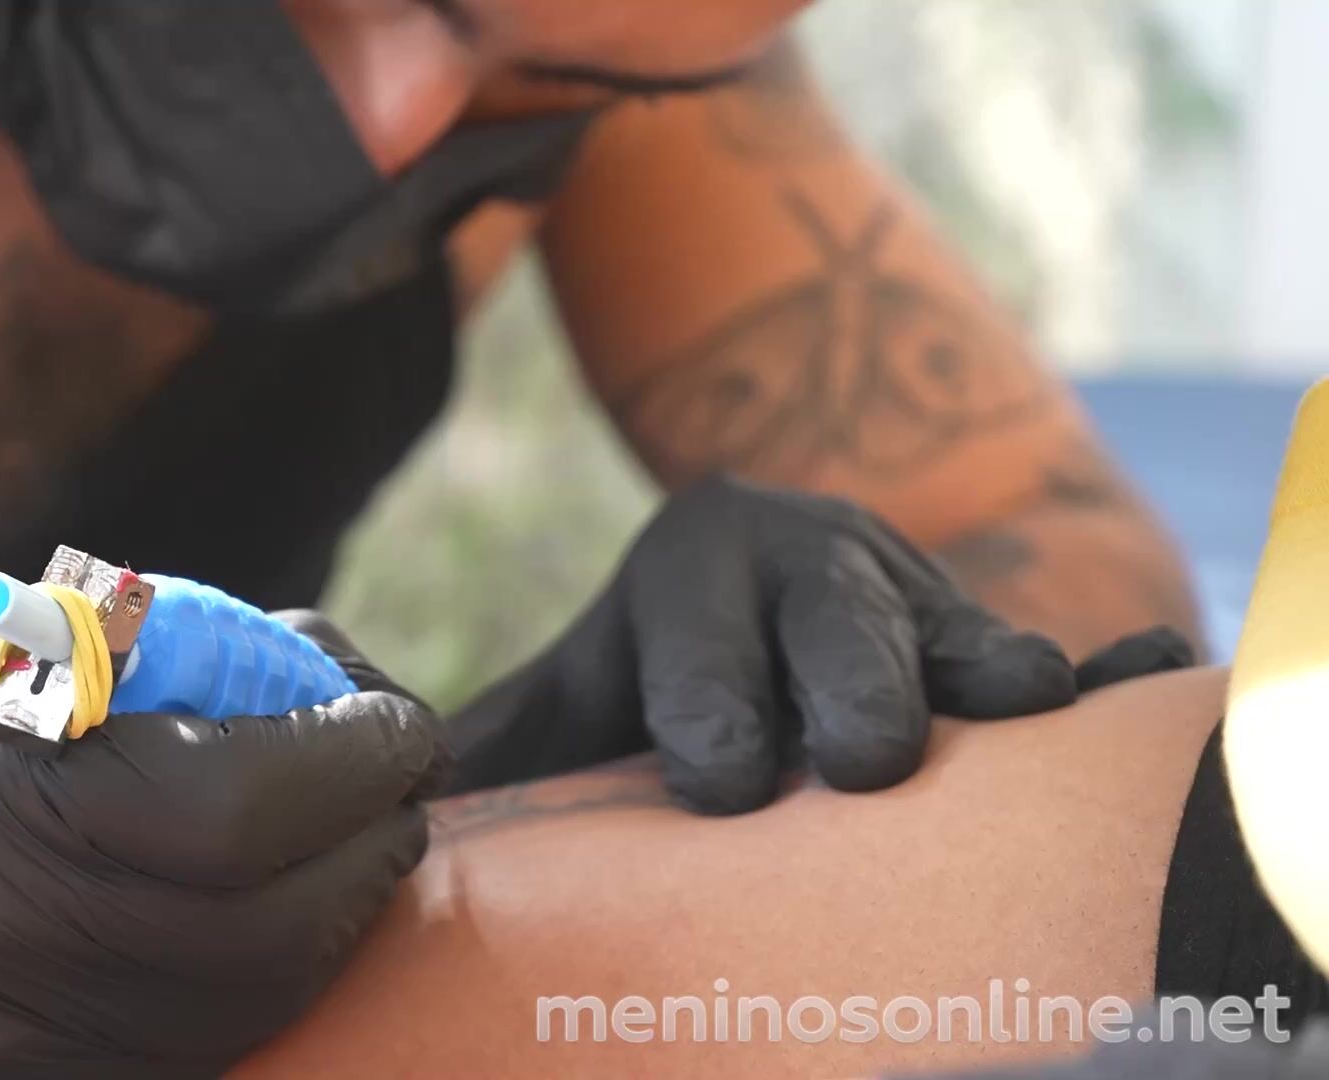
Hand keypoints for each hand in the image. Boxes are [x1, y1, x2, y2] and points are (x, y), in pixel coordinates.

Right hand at [0, 616, 447, 1079]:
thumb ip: (148, 682)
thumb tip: (320, 679)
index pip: (243, 804)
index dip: (356, 751)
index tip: (396, 714)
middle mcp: (15, 963)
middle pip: (288, 911)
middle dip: (376, 825)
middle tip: (391, 767)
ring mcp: (45, 1055)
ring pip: (276, 985)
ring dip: (349, 893)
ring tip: (354, 826)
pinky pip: (227, 1032)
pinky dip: (290, 961)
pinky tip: (292, 904)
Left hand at [450, 474, 1193, 813]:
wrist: (770, 627)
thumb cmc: (648, 692)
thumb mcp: (566, 698)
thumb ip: (489, 733)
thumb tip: (377, 756)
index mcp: (696, 563)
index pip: (698, 640)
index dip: (706, 706)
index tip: (716, 781)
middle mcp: (814, 561)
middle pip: (837, 624)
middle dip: (849, 685)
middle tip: (862, 757)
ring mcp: (918, 593)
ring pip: (956, 630)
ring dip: (984, 671)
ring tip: (1017, 705)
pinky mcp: (994, 634)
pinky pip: (1053, 648)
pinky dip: (1099, 676)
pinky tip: (1126, 689)